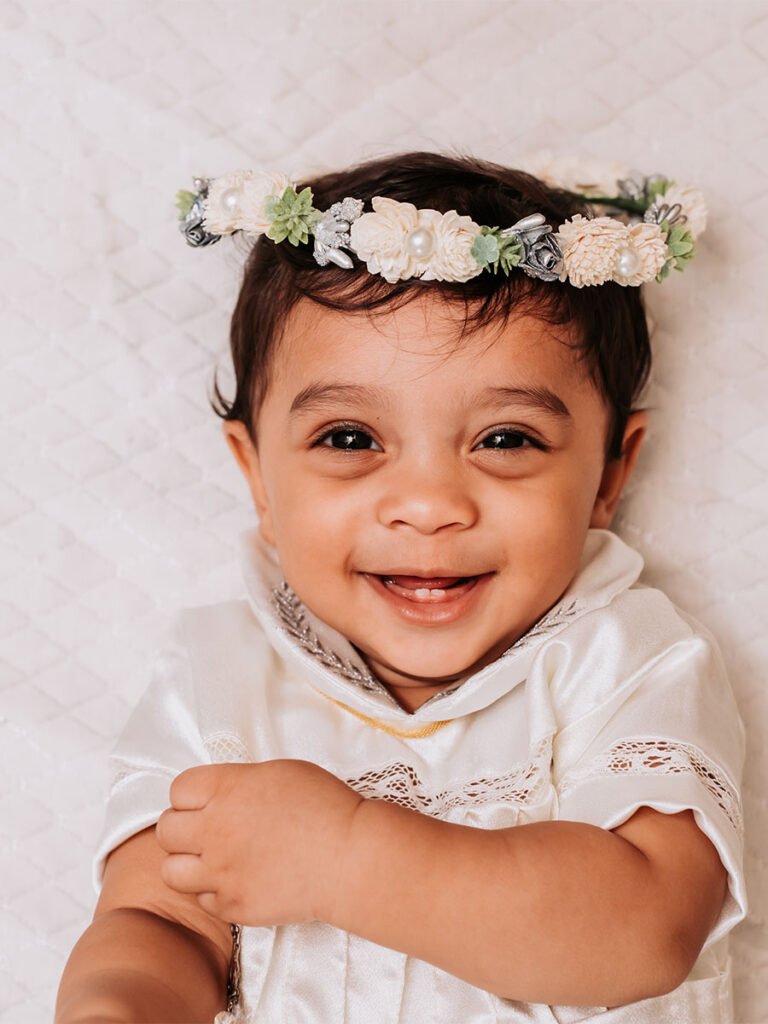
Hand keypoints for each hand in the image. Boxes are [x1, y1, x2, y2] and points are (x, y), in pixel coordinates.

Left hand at [155, 760, 363, 926]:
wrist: (349, 857)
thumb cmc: (325, 807)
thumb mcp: (279, 772)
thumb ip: (239, 782)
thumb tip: (222, 793)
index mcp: (226, 789)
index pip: (178, 790)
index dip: (192, 796)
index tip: (206, 802)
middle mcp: (215, 829)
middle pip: (166, 830)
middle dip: (183, 829)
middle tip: (206, 831)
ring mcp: (220, 871)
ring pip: (171, 871)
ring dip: (188, 864)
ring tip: (212, 861)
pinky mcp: (233, 905)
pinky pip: (203, 900)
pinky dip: (216, 892)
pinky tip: (239, 881)